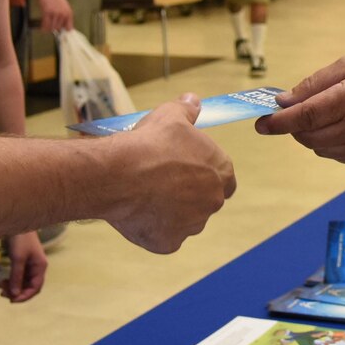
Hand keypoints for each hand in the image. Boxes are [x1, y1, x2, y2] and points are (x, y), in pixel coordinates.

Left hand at [1, 231, 47, 302]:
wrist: (16, 222)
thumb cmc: (20, 239)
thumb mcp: (17, 258)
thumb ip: (16, 277)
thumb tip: (14, 294)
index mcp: (40, 267)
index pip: (35, 288)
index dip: (24, 296)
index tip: (11, 300)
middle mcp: (37, 268)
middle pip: (29, 287)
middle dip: (16, 292)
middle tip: (2, 293)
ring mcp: (30, 265)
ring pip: (22, 282)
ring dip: (12, 287)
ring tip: (0, 286)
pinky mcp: (22, 262)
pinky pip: (18, 276)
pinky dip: (11, 280)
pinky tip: (3, 281)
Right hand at [38, 0, 74, 34]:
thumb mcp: (64, 6)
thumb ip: (65, 16)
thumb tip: (64, 26)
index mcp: (69, 13)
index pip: (69, 28)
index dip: (64, 31)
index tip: (61, 34)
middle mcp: (63, 14)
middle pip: (58, 28)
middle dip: (53, 28)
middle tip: (50, 26)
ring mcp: (55, 13)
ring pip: (52, 28)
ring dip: (48, 28)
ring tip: (45, 26)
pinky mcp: (47, 12)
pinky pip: (45, 24)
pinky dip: (43, 27)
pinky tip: (42, 27)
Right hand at [102, 95, 234, 252]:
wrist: (120, 174)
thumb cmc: (149, 144)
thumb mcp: (171, 116)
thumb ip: (187, 110)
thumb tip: (193, 101)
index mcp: (220, 172)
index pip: (224, 178)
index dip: (203, 173)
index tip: (185, 168)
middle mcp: (212, 201)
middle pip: (204, 200)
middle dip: (187, 194)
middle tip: (161, 181)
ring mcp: (191, 225)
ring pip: (184, 220)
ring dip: (170, 211)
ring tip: (145, 194)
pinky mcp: (169, 243)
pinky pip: (164, 236)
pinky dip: (153, 228)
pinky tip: (137, 211)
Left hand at [254, 54, 344, 163]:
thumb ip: (314, 84)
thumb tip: (283, 102)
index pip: (303, 117)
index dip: (277, 123)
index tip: (259, 124)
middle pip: (307, 136)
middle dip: (293, 126)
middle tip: (294, 111)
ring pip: (319, 148)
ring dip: (310, 134)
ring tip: (327, 113)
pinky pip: (334, 154)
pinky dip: (328, 142)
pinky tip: (342, 125)